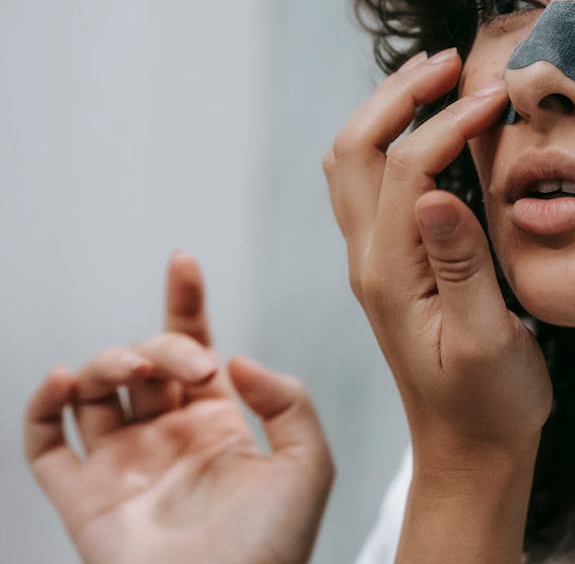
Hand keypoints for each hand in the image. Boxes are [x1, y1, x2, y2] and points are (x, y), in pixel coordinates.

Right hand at [24, 253, 333, 563]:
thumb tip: (235, 359)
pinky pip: (46, 443)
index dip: (186, 303)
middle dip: (163, 346)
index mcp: (218, 425)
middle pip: (146, 362)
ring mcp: (121, 464)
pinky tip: (64, 380)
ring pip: (94, 389)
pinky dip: (43, 405)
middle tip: (193, 366)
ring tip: (130, 368)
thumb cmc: (273, 548)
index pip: (195, 347)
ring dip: (106, 361)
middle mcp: (166, 437)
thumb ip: (287, 400)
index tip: (183, 261)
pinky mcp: (82, 497)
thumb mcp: (307, 464)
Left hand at [323, 49, 551, 467]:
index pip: (409, 166)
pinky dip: (394, 140)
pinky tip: (433, 131)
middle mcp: (369, 259)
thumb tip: (439, 193)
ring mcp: (374, 262)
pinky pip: (373, 185)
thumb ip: (463, 267)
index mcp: (391, 272)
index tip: (499, 96)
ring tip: (436, 78)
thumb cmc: (489, 404)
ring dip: (387, 110)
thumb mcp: (488, 341)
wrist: (468, 451)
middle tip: (450, 60)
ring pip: (354, 162)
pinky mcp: (391, 267)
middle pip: (354, 148)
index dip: (451, 121)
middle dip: (398, 93)